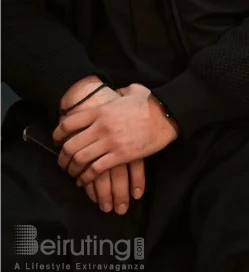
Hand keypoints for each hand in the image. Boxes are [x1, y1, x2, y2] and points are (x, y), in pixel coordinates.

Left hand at [56, 81, 144, 213]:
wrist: (168, 116)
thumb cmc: (151, 103)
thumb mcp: (133, 91)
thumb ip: (120, 91)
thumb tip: (116, 92)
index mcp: (101, 111)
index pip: (69, 124)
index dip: (58, 134)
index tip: (57, 141)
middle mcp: (101, 127)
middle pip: (70, 145)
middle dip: (62, 157)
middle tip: (62, 162)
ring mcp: (110, 142)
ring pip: (80, 159)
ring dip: (73, 169)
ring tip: (72, 173)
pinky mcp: (120, 155)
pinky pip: (96, 169)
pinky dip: (86, 177)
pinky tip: (84, 180)